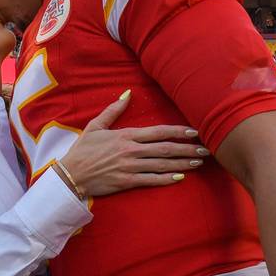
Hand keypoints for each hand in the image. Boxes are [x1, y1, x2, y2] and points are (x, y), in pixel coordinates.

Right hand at [60, 91, 209, 195]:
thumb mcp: (96, 125)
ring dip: (183, 163)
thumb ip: (113, 109)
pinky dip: (166, 179)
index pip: (159, 132)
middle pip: (166, 148)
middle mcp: (132, 150)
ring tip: (199, 162)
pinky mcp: (127, 182)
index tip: (194, 131)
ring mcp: (130, 167)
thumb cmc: (83, 150)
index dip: (178, 131)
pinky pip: (151, 180)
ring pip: (162, 164)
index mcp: (127, 135)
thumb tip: (127, 93)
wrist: (70, 175)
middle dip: (188, 148)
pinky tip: (180, 178)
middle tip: (206, 149)